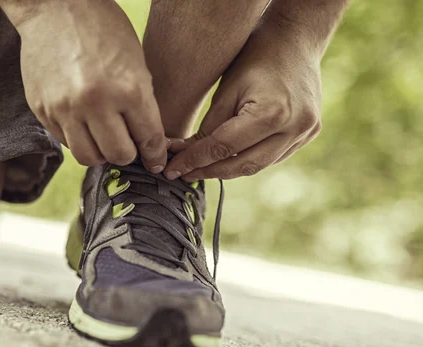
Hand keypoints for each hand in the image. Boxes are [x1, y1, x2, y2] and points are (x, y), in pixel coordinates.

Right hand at [9, 0, 166, 171]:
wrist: (55, 6)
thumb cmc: (103, 30)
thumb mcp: (136, 63)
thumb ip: (142, 105)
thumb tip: (148, 143)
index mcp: (128, 89)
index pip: (148, 139)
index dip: (155, 155)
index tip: (155, 162)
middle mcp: (95, 103)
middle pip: (118, 156)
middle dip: (127, 153)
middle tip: (127, 143)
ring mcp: (65, 108)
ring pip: (89, 158)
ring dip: (100, 152)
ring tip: (103, 137)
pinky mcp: (42, 110)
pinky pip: (65, 142)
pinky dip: (77, 138)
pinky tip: (82, 121)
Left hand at [165, 33, 322, 180]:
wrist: (296, 37)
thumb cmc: (255, 56)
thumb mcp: (226, 89)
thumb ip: (208, 127)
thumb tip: (183, 155)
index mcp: (272, 114)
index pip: (223, 147)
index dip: (194, 160)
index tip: (172, 169)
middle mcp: (294, 128)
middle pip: (242, 164)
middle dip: (209, 171)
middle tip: (182, 174)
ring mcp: (305, 133)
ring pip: (258, 165)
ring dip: (227, 169)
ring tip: (200, 169)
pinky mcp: (309, 133)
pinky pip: (273, 157)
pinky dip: (248, 159)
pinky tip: (228, 158)